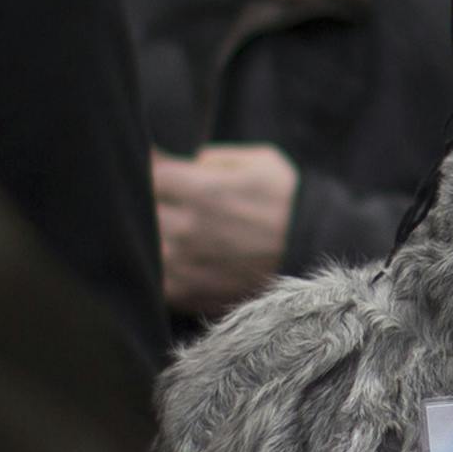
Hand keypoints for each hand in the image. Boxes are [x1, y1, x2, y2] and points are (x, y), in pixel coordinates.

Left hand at [152, 144, 298, 318]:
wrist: (316, 253)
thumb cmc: (288, 201)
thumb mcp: (259, 162)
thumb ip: (213, 157)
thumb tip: (181, 161)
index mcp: (202, 190)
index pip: (145, 173)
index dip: (143, 166)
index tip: (148, 165)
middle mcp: (187, 228)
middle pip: (136, 209)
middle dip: (141, 200)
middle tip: (149, 195)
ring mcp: (184, 264)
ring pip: (137, 245)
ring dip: (143, 234)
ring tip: (160, 226)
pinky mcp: (187, 293)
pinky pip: (152, 277)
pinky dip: (153, 266)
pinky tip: (167, 254)